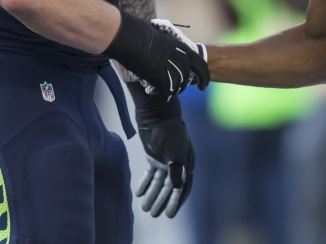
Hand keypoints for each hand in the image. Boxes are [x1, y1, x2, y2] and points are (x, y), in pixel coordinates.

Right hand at [103, 12, 209, 100]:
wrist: (129, 36)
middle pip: (187, 77)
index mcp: (180, 46)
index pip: (199, 63)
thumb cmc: (140, 32)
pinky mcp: (158, 76)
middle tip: (178, 89)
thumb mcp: (160, 35)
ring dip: (173, 90)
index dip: (203, 76)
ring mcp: (168, 67)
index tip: (203, 85)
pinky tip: (155, 91)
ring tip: (165, 90)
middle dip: (185, 85)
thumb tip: (173, 51)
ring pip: (178, 85)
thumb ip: (169, 45)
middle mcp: (178, 58)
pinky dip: (162, 94)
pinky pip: (166, 90)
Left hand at [128, 83, 195, 217]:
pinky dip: (146, 183)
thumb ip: (176, 167)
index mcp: (186, 162)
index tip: (169, 215)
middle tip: (154, 215)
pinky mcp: (153, 154)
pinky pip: (150, 173)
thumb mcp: (173, 148)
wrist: (157, 111)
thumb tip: (178, 187)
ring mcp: (165, 158)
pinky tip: (139, 192)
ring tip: (146, 208)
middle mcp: (177, 162)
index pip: (183, 187)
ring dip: (153, 195)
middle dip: (162, 201)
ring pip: (160, 182)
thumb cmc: (168, 128)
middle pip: (170, 187)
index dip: (176, 202)